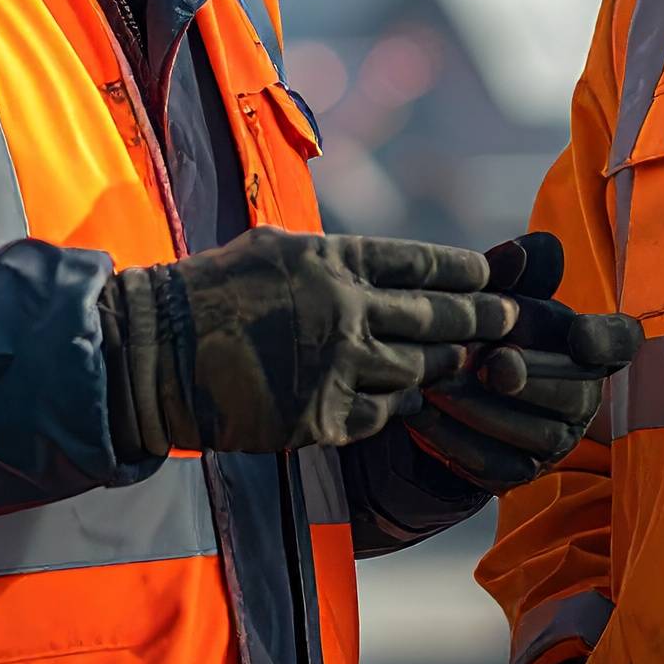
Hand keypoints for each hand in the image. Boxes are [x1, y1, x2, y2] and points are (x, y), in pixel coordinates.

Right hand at [108, 231, 517, 453]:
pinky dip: (397, 409)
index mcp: (332, 261)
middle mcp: (344, 310)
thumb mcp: (270, 246)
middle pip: (435, 318)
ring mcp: (336, 367)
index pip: (420, 263)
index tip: (490, 276)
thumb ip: (326, 256)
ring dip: (440, 367)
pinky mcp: (321, 417)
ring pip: (415, 370)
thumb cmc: (206, 293)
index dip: (462, 271)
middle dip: (479, 320)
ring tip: (461, 363)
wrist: (154, 356)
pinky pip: (381, 416)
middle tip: (509, 322)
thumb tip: (366, 261)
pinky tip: (406, 403)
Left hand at [403, 233, 641, 493]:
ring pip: (532, 432)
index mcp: (586, 347)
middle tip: (484, 360)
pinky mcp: (517, 474)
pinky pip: (491, 462)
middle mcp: (582, 397)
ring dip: (481, 406)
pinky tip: (421, 411)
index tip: (580, 338)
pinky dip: (453, 437)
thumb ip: (515, 276)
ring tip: (438, 381)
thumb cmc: (482, 331)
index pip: (620, 342)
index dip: (606, 341)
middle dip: (527, 376)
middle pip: (572, 392)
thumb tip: (534, 249)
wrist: (442, 390)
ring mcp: (553, 441)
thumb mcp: (493, 300)